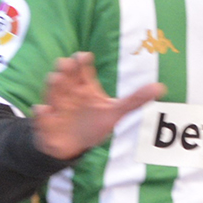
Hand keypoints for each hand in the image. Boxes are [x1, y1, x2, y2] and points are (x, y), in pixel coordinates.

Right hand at [30, 52, 164, 160]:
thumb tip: (161, 87)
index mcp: (84, 86)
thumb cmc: (93, 123)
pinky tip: (43, 110)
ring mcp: (56, 107)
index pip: (81, 69)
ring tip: (56, 78)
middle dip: (64, 69)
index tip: (84, 56)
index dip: (81, 61)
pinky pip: (42, 118)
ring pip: (52, 92)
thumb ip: (136, 100)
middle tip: (67, 62)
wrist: (72, 145)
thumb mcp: (116, 112)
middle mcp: (68, 93)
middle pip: (65, 76)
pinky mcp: (47, 124)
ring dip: (53, 86)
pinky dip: (41, 114)